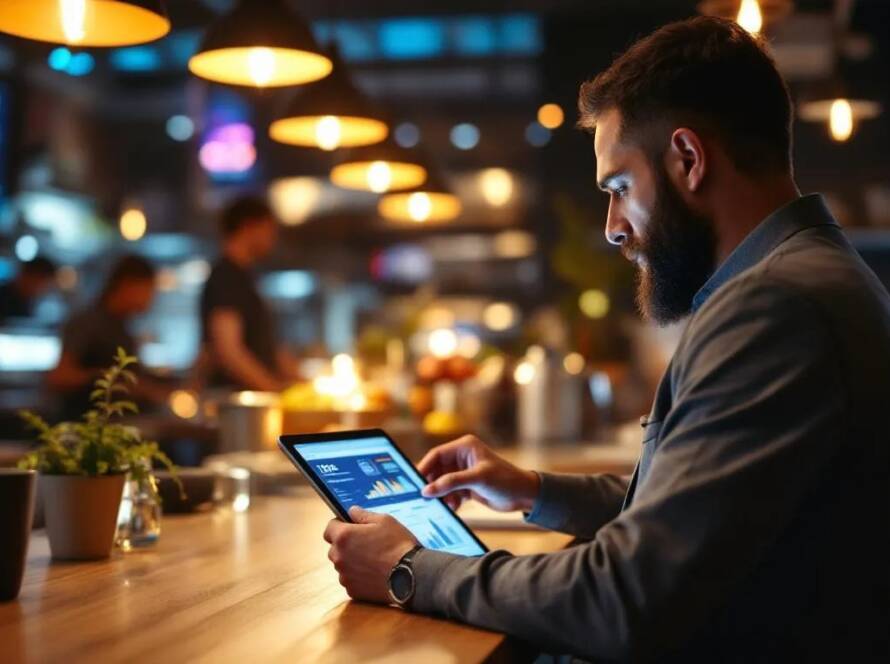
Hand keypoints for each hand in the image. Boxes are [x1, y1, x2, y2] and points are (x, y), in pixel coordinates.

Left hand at [323, 506, 418, 603]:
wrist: (412, 575)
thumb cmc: (398, 545)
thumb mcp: (384, 520)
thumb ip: (362, 515)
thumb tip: (351, 511)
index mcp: (343, 537)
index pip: (329, 528)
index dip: (340, 526)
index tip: (351, 527)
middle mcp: (339, 557)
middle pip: (335, 548)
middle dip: (347, 545)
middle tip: (367, 544)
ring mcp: (344, 576)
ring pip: (343, 565)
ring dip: (352, 562)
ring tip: (374, 560)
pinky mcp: (352, 591)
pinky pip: (351, 580)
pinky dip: (359, 577)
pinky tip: (375, 573)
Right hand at [417, 435, 540, 512]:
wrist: (524, 495)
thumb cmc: (505, 480)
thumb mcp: (478, 479)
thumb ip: (451, 483)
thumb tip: (427, 490)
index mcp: (464, 447)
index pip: (437, 455)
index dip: (424, 468)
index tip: (414, 483)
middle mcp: (462, 457)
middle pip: (437, 470)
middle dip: (432, 484)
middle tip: (423, 498)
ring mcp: (464, 472)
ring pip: (442, 483)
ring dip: (441, 495)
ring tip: (443, 505)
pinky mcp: (467, 486)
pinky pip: (450, 493)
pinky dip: (449, 500)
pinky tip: (454, 508)